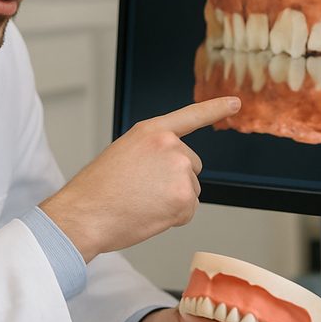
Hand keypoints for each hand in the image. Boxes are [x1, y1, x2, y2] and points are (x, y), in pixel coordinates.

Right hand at [39, 97, 240, 261]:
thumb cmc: (97, 190)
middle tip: (142, 190)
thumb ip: (151, 153)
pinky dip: (172, 218)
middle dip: (174, 180)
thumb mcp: (123, 154)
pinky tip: (149, 214)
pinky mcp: (184, 198)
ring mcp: (180, 171)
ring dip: (171, 200)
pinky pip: (188, 212)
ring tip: (141, 202)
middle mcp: (170, 146)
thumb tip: (168, 170)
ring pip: (190, 191)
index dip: (215, 108)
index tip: (236, 103)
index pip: (190, 116)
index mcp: (152, 131)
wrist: (85, 215)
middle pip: (191, 166)